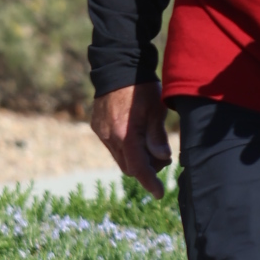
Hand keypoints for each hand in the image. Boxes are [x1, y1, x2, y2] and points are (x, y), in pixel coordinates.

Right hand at [90, 81, 172, 198]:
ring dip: (135, 157)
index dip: (150, 182)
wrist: (117, 65)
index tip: (160, 193)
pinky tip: (137, 133)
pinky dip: (125, 146)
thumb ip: (157, 136)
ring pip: (119, 157)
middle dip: (145, 168)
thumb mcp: (156, 109)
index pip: (138, 168)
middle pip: (128, 166)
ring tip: (151, 143)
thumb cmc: (142, 86)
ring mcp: (101, 131)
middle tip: (162, 157)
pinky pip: (112, 145)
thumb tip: (161, 159)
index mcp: (126, 134)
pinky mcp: (97, 126)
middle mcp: (109, 136)